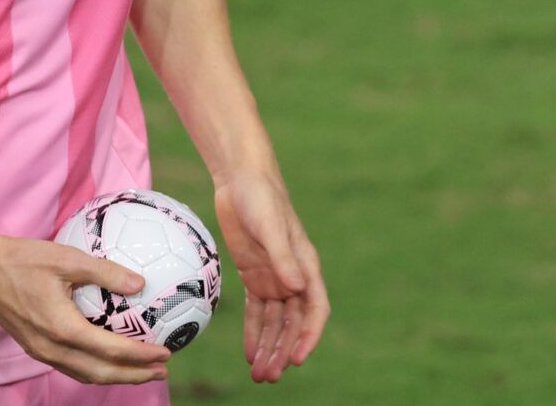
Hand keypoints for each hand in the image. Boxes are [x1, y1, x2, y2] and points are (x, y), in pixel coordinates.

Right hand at [0, 229, 172, 385]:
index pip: (110, 351)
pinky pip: (70, 366)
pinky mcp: (34, 346)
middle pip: (100, 373)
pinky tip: (106, 355)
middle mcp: (51, 348)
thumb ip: (105, 272)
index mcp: (62, 329)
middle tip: (162, 371)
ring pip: (84, 374)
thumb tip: (140, 283)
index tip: (165, 353)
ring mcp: (40, 351)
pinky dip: (95, 367)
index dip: (140, 356)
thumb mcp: (66, 258)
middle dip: (134, 376)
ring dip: (116, 374)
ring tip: (141, 369)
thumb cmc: (22, 258)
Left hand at [215, 167, 329, 382]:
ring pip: (275, 322)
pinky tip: (250, 353)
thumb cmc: (261, 198)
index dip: (308, 336)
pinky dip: (255, 332)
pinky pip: (257, 311)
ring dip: (269, 347)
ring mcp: (273, 277)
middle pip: (293, 323)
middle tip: (269, 376)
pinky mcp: (254, 274)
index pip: (315, 309)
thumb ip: (282, 258)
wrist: (241, 179)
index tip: (296, 358)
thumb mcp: (271, 227)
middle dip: (283, 350)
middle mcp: (293, 276)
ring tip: (259, 374)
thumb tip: (296, 288)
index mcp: (306, 266)